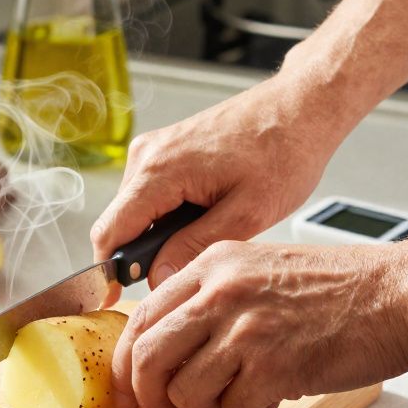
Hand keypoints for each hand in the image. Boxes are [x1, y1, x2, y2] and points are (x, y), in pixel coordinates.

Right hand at [91, 76, 348, 296]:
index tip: (112, 298)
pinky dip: (165, 215)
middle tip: (184, 268)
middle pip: (118, 223)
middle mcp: (146, 156)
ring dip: (156, 234)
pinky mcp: (163, 149)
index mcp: (160, 171)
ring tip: (204, 233)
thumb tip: (157, 278)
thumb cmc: (283, 151)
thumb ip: (194, 249)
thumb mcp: (246, 214)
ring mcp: (153, 149)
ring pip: (132, 211)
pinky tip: (202, 215)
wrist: (300, 108)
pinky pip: (147, 194)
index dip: (108, 271)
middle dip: (140, 254)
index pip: (110, 232)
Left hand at [112, 240, 407, 407]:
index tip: (127, 388)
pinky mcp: (274, 363)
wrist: (402, 293)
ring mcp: (246, 327)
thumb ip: (210, 299)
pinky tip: (273, 394)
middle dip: (147, 397)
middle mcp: (221, 291)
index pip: (140, 317)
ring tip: (234, 398)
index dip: (125, 362)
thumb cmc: (341, 287)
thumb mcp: (259, 270)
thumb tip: (165, 346)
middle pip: (147, 356)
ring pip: (184, 389)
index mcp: (213, 264)